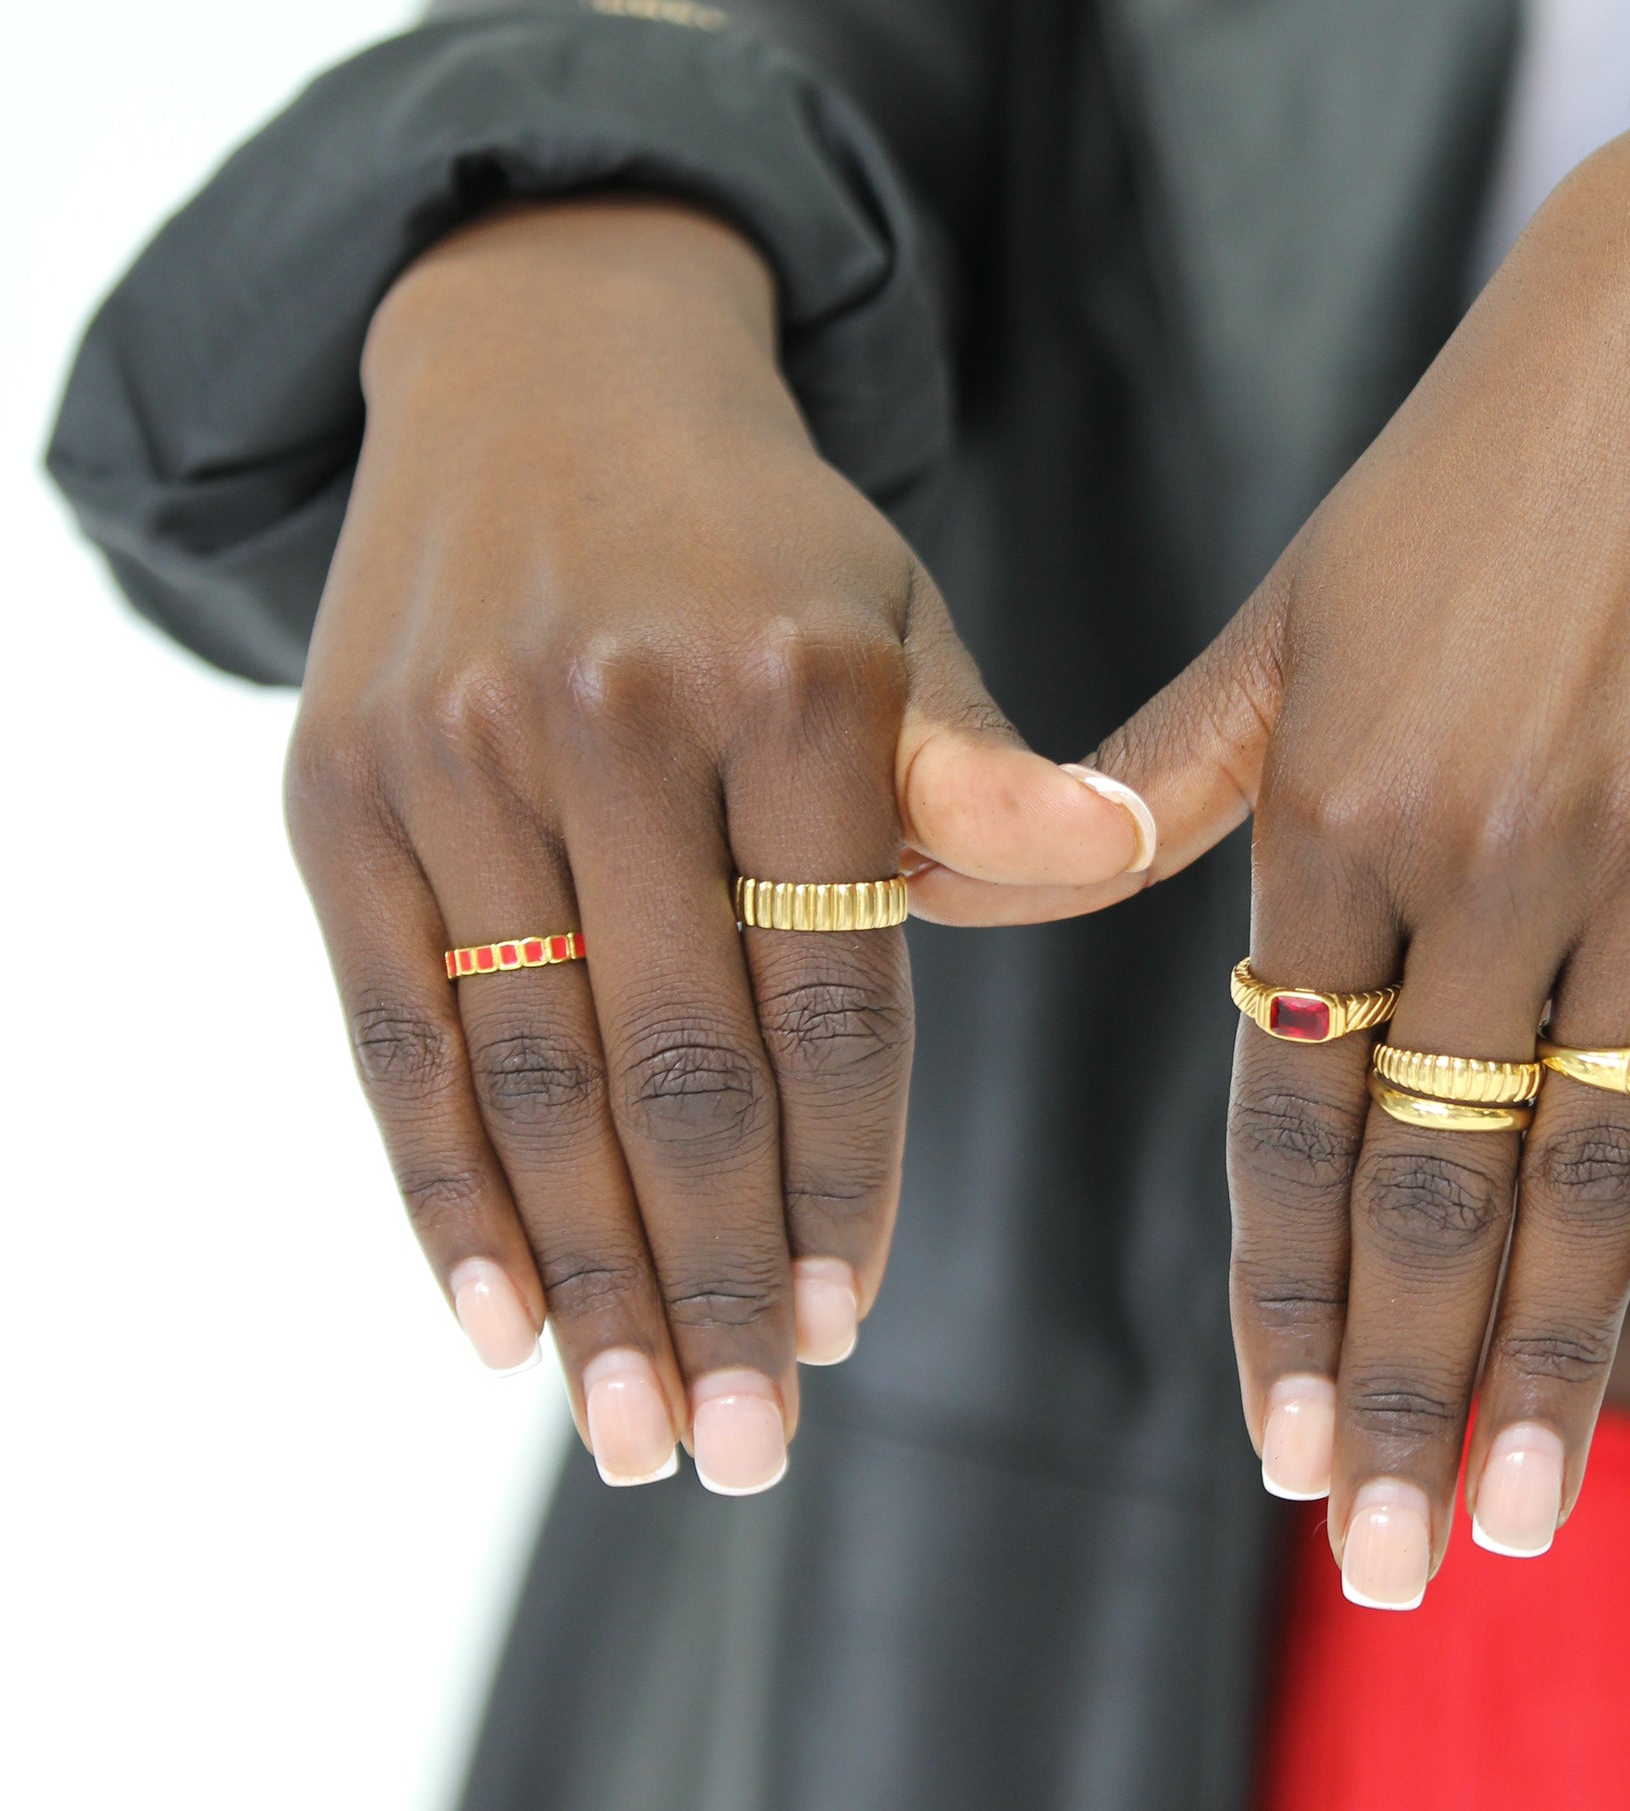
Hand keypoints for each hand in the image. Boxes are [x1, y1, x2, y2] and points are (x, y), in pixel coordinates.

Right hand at [284, 197, 1150, 1490]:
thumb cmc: (757, 543)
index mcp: (794, 682)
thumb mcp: (895, 620)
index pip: (834, 996)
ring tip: (633, 1428)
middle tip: (743, 1448)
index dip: (842, 1180)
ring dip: (584, 1277)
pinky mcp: (337, 789)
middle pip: (676, 1065)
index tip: (844, 1329)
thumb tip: (1111, 865)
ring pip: (529, 1073)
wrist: (541, 362)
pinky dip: (438, 1190)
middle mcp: (616, 717)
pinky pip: (392, 1031)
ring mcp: (458, 754)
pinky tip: (493, 1320)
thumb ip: (979, 775)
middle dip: (712, 1282)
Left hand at [999, 11, 1629, 1597]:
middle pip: (1439, 1182)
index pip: (1290, 1114)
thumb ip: (1174, 781)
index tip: (1282, 1456)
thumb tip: (1045, 895)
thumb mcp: (1291, 617)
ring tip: (1525, 1519)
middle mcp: (1487, 857)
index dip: (1286, 1299)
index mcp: (1334, 806)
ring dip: (1559, 1363)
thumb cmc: (1468, 477)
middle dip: (1411, 1391)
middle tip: (1391, 1566)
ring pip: (1593, 1167)